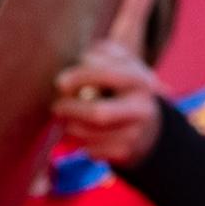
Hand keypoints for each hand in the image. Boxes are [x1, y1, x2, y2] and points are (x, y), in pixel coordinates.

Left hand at [50, 37, 163, 167]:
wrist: (148, 124)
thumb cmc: (122, 85)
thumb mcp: (120, 61)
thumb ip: (101, 53)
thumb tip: (82, 61)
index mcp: (140, 80)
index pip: (107, 75)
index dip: (79, 77)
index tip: (60, 82)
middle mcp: (142, 108)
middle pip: (99, 113)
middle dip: (71, 109)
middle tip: (57, 106)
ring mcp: (134, 133)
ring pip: (89, 134)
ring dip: (70, 126)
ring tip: (66, 118)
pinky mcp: (124, 153)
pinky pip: (90, 150)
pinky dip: (78, 141)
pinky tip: (80, 132)